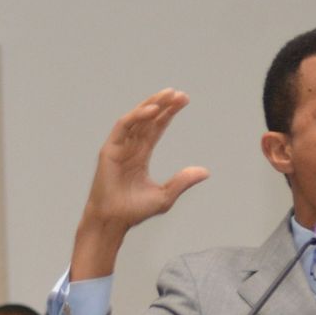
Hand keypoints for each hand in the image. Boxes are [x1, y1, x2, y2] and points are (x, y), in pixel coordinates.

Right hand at [71, 90, 209, 278]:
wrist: (113, 221)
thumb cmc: (135, 211)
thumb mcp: (165, 196)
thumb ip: (182, 182)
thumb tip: (206, 171)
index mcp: (141, 154)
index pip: (156, 128)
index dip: (169, 113)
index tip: (184, 101)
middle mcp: (130, 147)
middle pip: (148, 119)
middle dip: (163, 104)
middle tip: (179, 93)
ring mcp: (119, 147)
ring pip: (136, 119)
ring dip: (152, 105)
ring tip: (168, 95)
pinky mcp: (109, 149)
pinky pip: (123, 127)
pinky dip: (137, 116)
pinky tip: (152, 110)